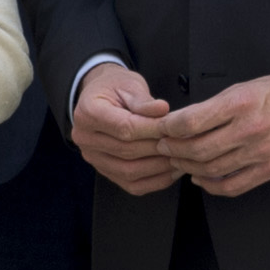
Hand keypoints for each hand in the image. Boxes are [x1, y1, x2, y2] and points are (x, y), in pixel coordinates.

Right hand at [70, 61, 181, 197]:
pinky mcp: (105, 171)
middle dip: (159, 147)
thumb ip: (144, 100)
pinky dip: (155, 181)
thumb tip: (162, 110)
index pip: (124, 127)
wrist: (101, 97)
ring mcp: (93, 158)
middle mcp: (85, 138)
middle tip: (184, 143)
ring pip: (129, 171)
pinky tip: (171, 170)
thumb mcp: (129, 84)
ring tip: (181, 156)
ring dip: (159, 167)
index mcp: (88, 112)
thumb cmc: (115, 88)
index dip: (153, 129)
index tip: (174, 126)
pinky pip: (132, 185)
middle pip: (127, 151)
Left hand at [160, 70, 269, 198]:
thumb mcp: (243, 88)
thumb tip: (181, 123)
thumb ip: (213, 107)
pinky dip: (211, 186)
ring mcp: (261, 153)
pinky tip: (201, 178)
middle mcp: (250, 130)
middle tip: (164, 146)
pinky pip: (233, 186)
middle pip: (197, 149)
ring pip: (211, 169)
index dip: (169, 128)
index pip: (191, 122)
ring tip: (179, 160)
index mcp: (240, 104)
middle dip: (173, 149)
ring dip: (188, 167)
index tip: (161, 128)